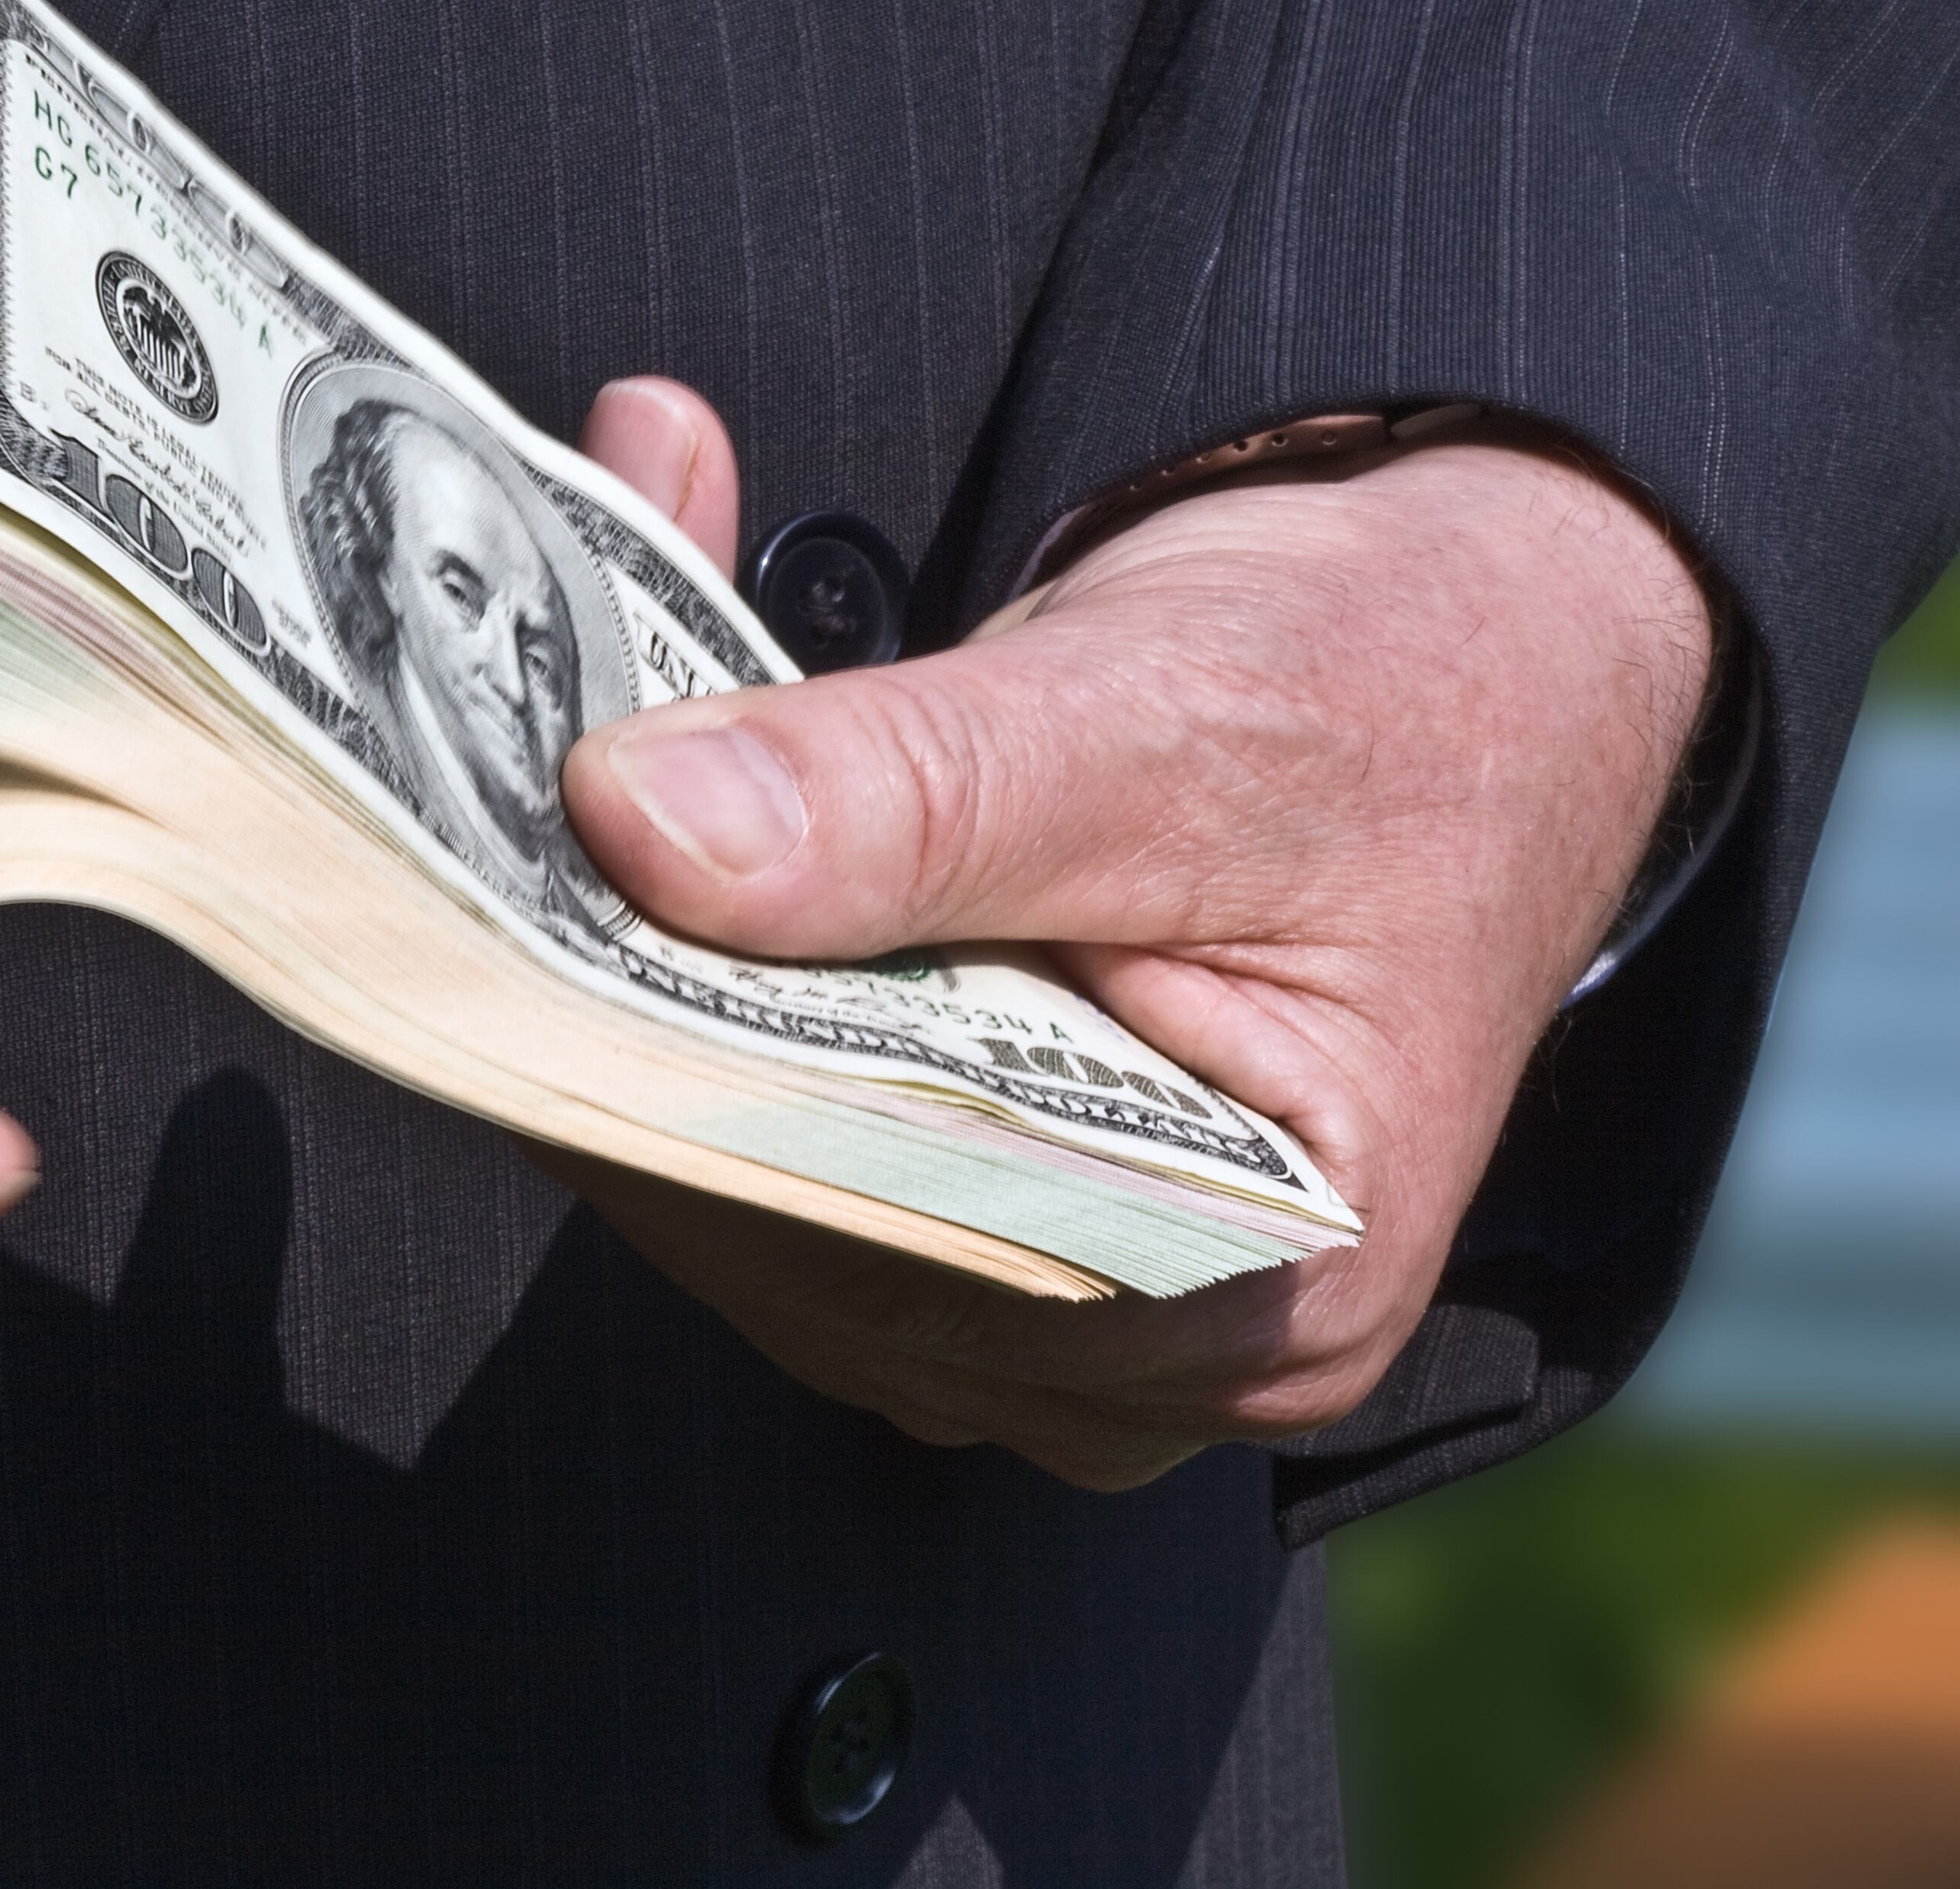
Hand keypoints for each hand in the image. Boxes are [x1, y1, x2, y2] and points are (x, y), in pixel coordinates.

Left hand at [551, 381, 1710, 1488]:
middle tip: (501, 815)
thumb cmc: (1396, 689)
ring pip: (746, 1170)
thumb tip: (645, 831)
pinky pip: (763, 1109)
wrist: (1477, 637)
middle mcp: (1140, 1343)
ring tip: (554, 765)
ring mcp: (1042, 1279)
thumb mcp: (1166, 716)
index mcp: (1258, 1293)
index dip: (690, 1085)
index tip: (536, 925)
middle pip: (793, 1221)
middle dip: (632, 1011)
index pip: (893, 1239)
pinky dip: (682, 959)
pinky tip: (636, 807)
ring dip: (633, 966)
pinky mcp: (966, 1177)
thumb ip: (914, 789)